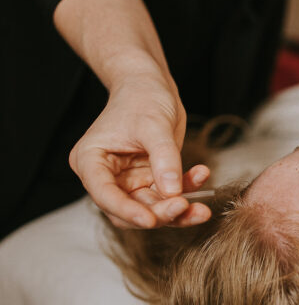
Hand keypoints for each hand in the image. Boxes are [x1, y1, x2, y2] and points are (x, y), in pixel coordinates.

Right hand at [68, 74, 211, 228]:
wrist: (151, 85)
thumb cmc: (142, 96)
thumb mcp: (154, 124)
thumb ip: (164, 158)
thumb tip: (173, 193)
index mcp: (90, 160)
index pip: (104, 195)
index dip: (127, 210)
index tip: (150, 220)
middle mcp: (106, 176)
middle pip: (129, 208)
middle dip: (158, 213)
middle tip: (184, 206)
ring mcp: (129, 181)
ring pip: (151, 209)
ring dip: (178, 210)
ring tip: (201, 207)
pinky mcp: (150, 180)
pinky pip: (169, 196)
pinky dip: (187, 190)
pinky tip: (201, 175)